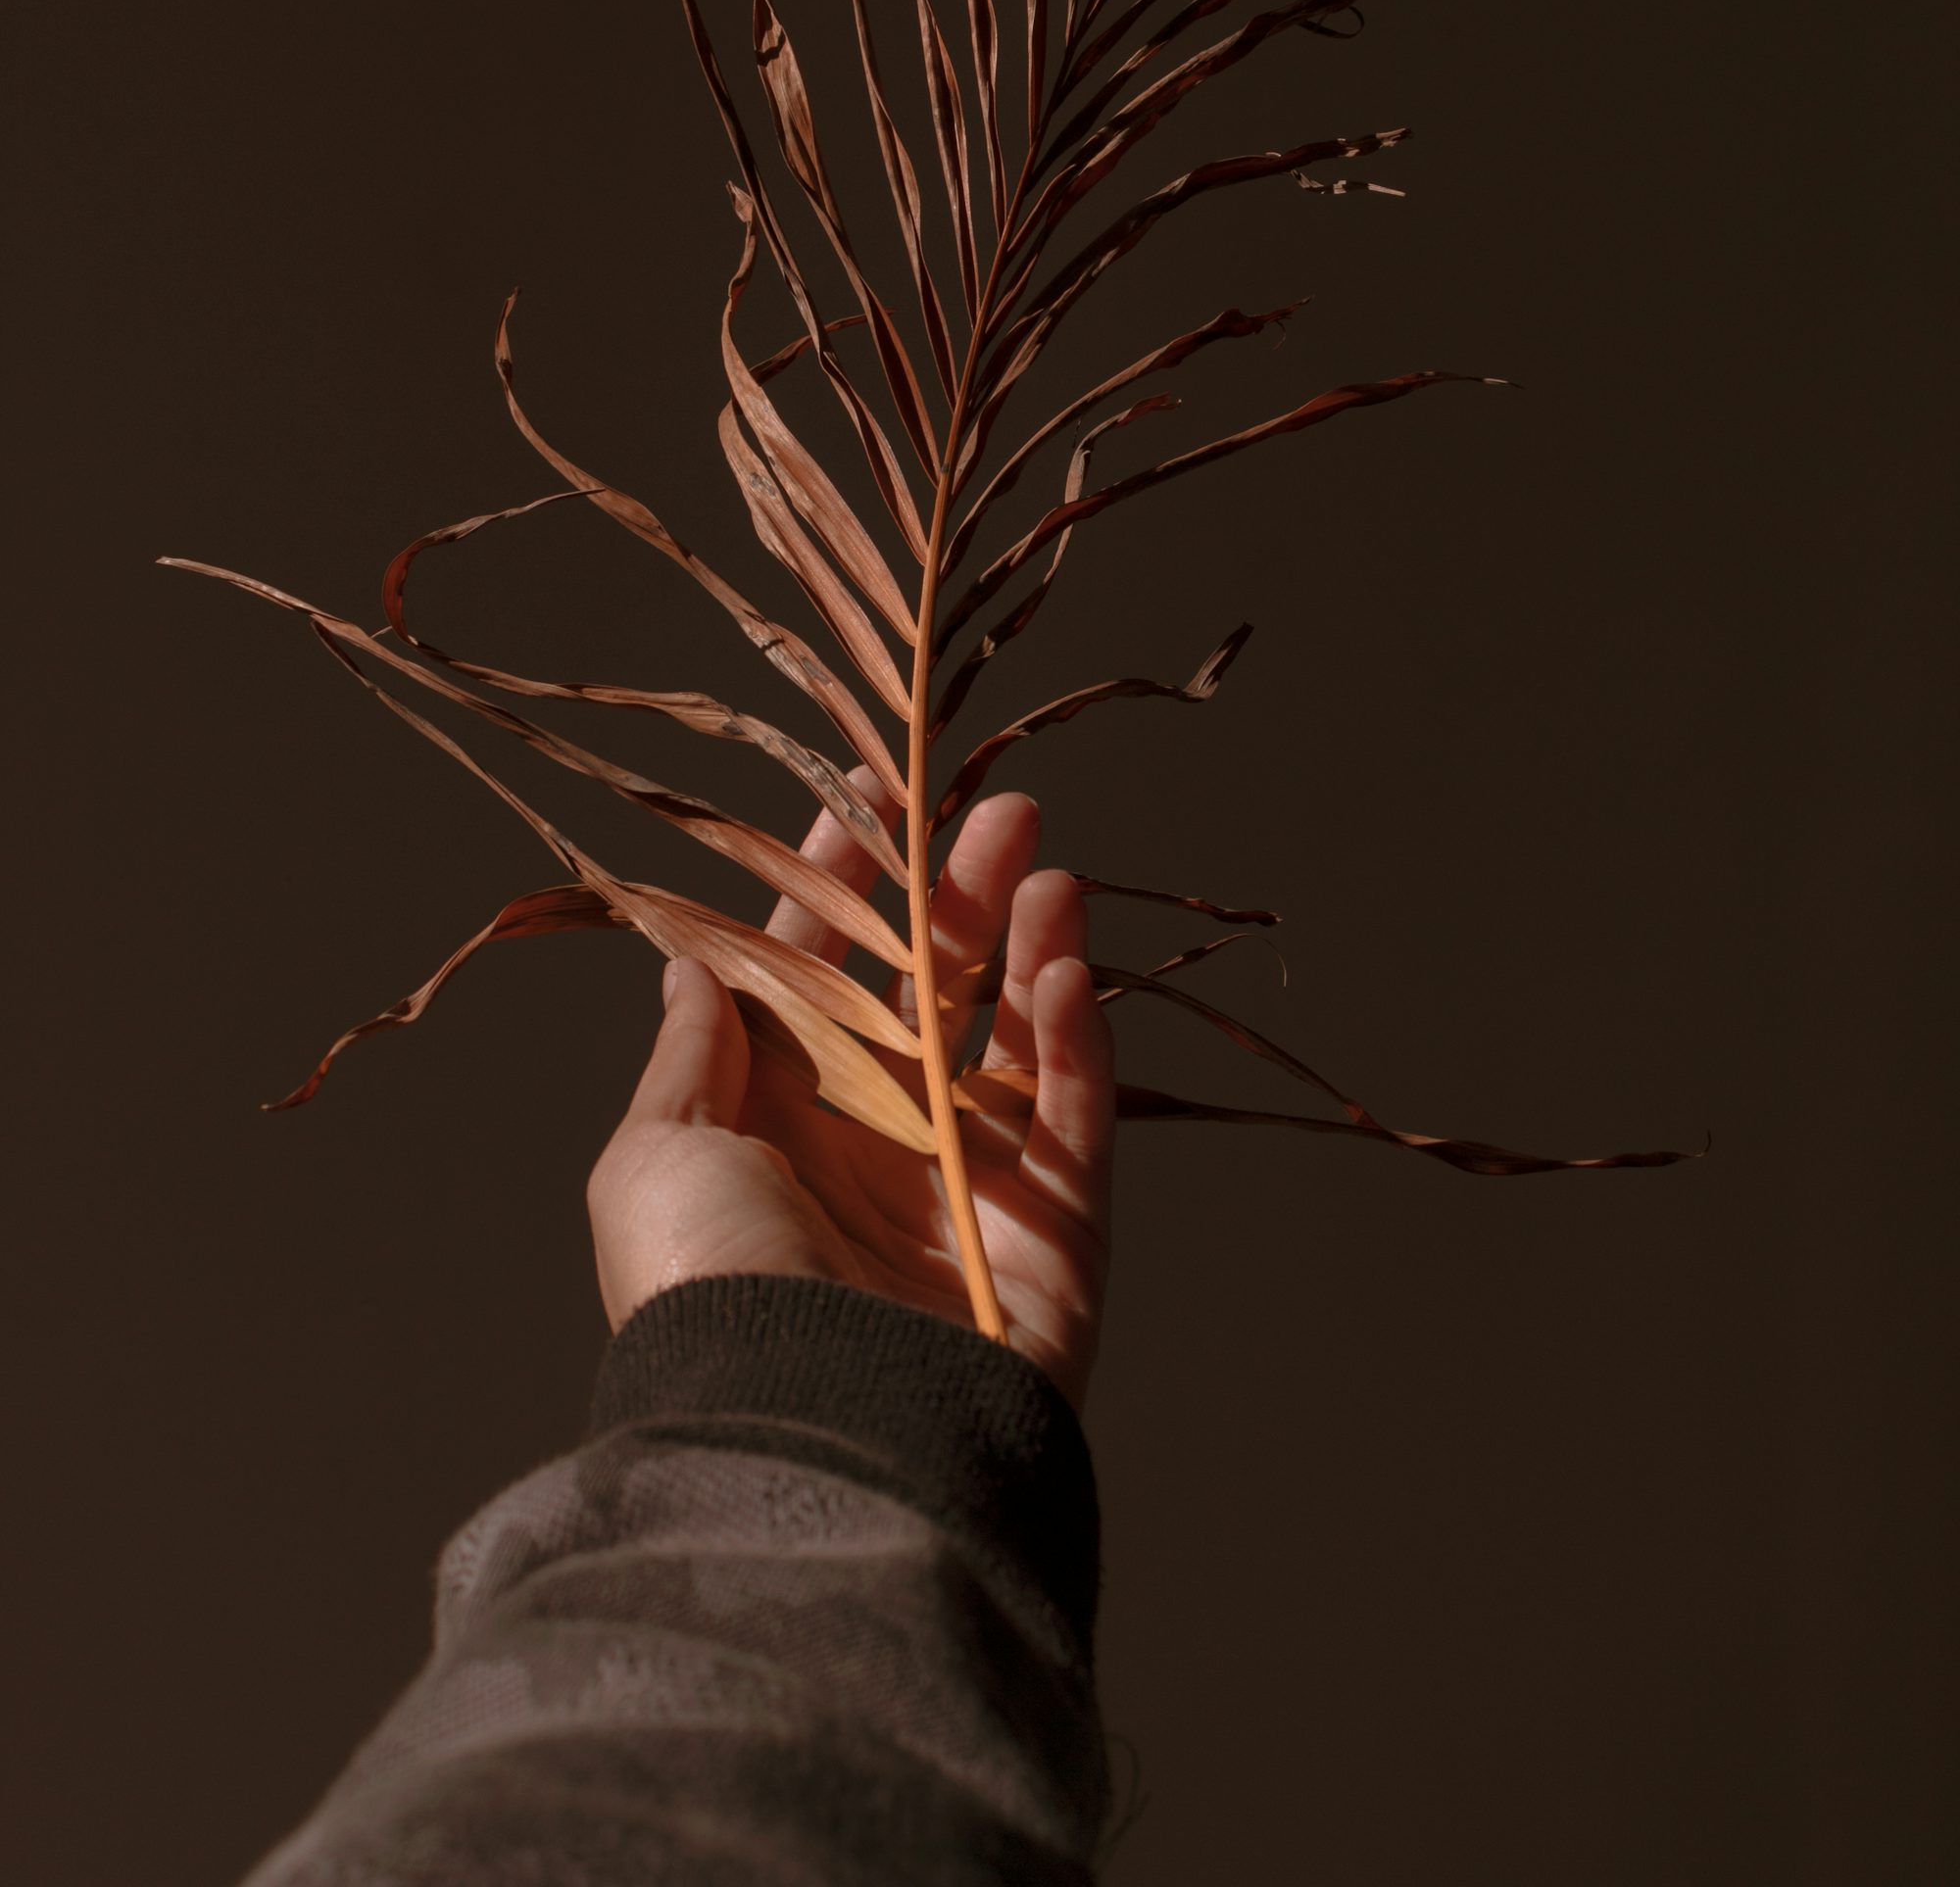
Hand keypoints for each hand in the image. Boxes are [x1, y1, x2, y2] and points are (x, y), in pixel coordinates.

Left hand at [587, 778, 1114, 1406]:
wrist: (807, 1430)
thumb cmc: (707, 1290)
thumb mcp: (652, 1158)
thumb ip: (692, 1055)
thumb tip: (690, 968)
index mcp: (775, 1126)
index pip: (818, 978)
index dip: (842, 885)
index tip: (872, 796)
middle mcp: (875, 1149)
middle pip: (930, 993)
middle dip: (959, 896)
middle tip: (996, 808)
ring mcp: (970, 1191)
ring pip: (1016, 1039)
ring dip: (1029, 945)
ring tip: (1042, 863)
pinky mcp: (1053, 1236)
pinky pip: (1076, 1117)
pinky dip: (1079, 1037)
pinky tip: (1069, 960)